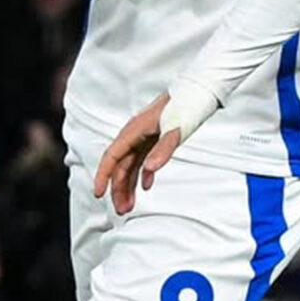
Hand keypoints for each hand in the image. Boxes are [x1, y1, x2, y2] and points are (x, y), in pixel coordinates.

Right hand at [93, 93, 178, 213]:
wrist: (200, 89)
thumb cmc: (187, 105)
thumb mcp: (176, 129)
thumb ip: (163, 150)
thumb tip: (149, 171)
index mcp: (134, 131)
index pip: (112, 156)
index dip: (103, 176)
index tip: (98, 194)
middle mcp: (135, 134)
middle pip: (120, 165)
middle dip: (118, 188)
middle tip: (122, 211)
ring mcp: (145, 136)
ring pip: (131, 164)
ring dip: (129, 185)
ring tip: (129, 206)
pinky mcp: (156, 137)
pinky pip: (144, 159)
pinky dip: (144, 173)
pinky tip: (147, 186)